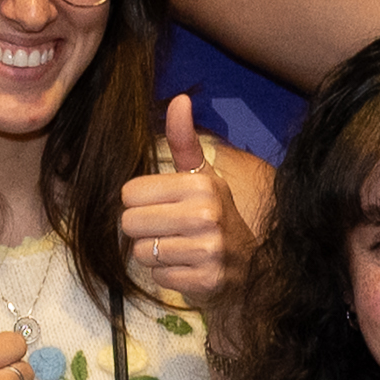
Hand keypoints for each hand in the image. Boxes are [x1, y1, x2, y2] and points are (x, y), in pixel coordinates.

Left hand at [117, 95, 251, 305]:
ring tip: (178, 249)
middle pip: (130, 223)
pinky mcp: (205, 280)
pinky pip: (158, 277)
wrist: (249, 266)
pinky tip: (186, 267)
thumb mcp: (202, 176)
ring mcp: (207, 250)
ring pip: (142, 252)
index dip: (141, 202)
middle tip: (168, 231)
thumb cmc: (215, 215)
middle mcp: (206, 215)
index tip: (164, 207)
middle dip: (143, 230)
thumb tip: (179, 98)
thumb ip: (184, 140)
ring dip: (154, 254)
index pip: (130, 193)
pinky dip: (167, 275)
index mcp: (201, 185)